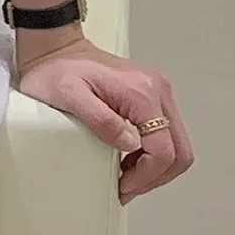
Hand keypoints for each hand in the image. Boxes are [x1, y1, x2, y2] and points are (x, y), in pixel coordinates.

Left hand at [17, 33, 194, 202]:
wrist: (55, 46)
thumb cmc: (56, 68)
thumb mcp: (69, 96)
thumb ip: (101, 120)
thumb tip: (130, 144)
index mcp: (141, 91)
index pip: (164, 149)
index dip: (147, 176)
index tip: (124, 187)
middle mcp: (157, 88)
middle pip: (179, 149)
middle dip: (156, 176)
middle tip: (128, 187)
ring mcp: (157, 90)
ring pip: (175, 143)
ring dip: (155, 166)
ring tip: (126, 176)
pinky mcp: (151, 93)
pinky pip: (165, 132)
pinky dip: (152, 152)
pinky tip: (129, 158)